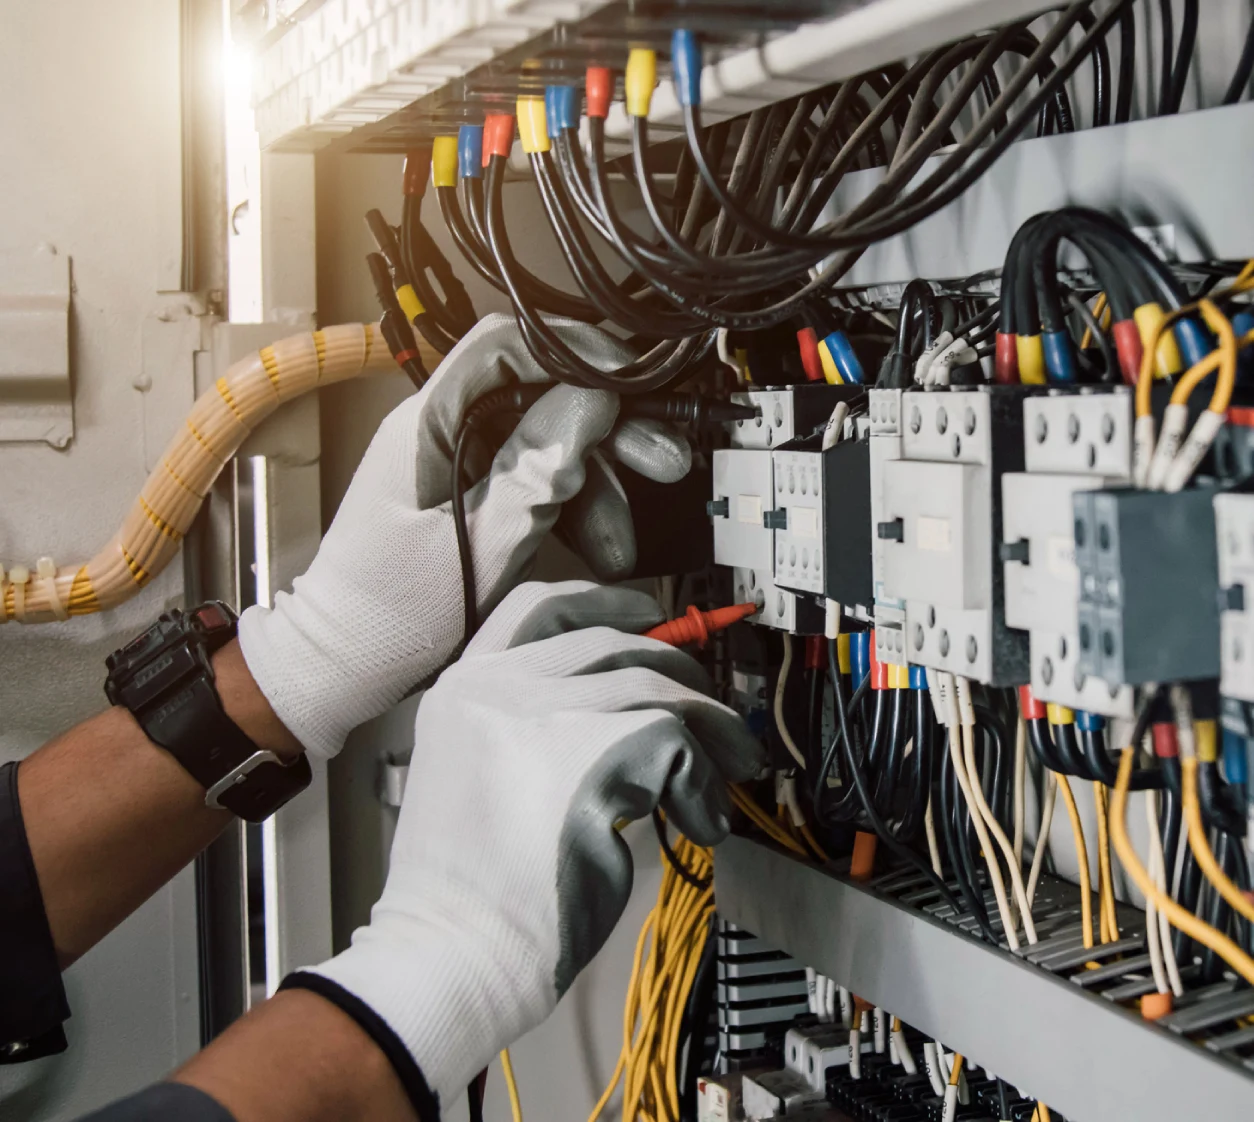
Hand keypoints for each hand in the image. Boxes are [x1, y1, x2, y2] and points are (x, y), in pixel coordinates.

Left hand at [237, 315, 689, 758]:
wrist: (345, 664)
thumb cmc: (388, 615)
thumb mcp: (478, 546)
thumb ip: (537, 473)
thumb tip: (593, 401)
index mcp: (427, 424)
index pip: (505, 345)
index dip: (574, 352)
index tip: (631, 382)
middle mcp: (443, 430)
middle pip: (540, 397)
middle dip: (608, 430)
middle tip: (664, 461)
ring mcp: (458, 462)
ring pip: (548, 444)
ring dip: (598, 487)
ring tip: (623, 544)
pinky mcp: (472, 495)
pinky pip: (535, 484)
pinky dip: (573, 513)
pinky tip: (599, 551)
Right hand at [299, 581, 764, 1106]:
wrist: (451, 951)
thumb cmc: (470, 890)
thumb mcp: (485, 777)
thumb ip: (539, 731)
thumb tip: (635, 718)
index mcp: (464, 689)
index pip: (536, 607)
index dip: (600, 600)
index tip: (646, 612)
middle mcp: (497, 687)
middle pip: (612, 643)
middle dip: (678, 672)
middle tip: (713, 714)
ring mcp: (540, 714)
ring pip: (655, 687)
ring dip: (708, 729)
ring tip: (727, 772)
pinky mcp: (590, 755)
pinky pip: (678, 746)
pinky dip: (703, 784)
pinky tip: (697, 823)